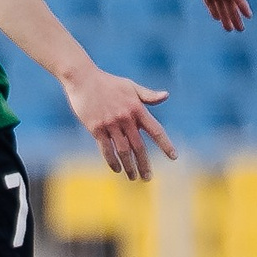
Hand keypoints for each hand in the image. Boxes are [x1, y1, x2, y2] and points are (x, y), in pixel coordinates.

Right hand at [62, 64, 175, 179]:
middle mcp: (126, 118)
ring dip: (129, 166)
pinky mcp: (96, 128)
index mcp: (137, 108)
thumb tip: (166, 96)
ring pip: (123, 151)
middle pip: (139, 146)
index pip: (155, 130)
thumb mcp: (130, 86)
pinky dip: (112, 161)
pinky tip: (117, 169)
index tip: (174, 157)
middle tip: (148, 178)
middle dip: (144, 164)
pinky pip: (106, 149)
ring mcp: (110, 124)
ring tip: (133, 177)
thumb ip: (148, 95)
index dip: (165, 144)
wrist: (82, 78)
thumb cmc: (108, 82)